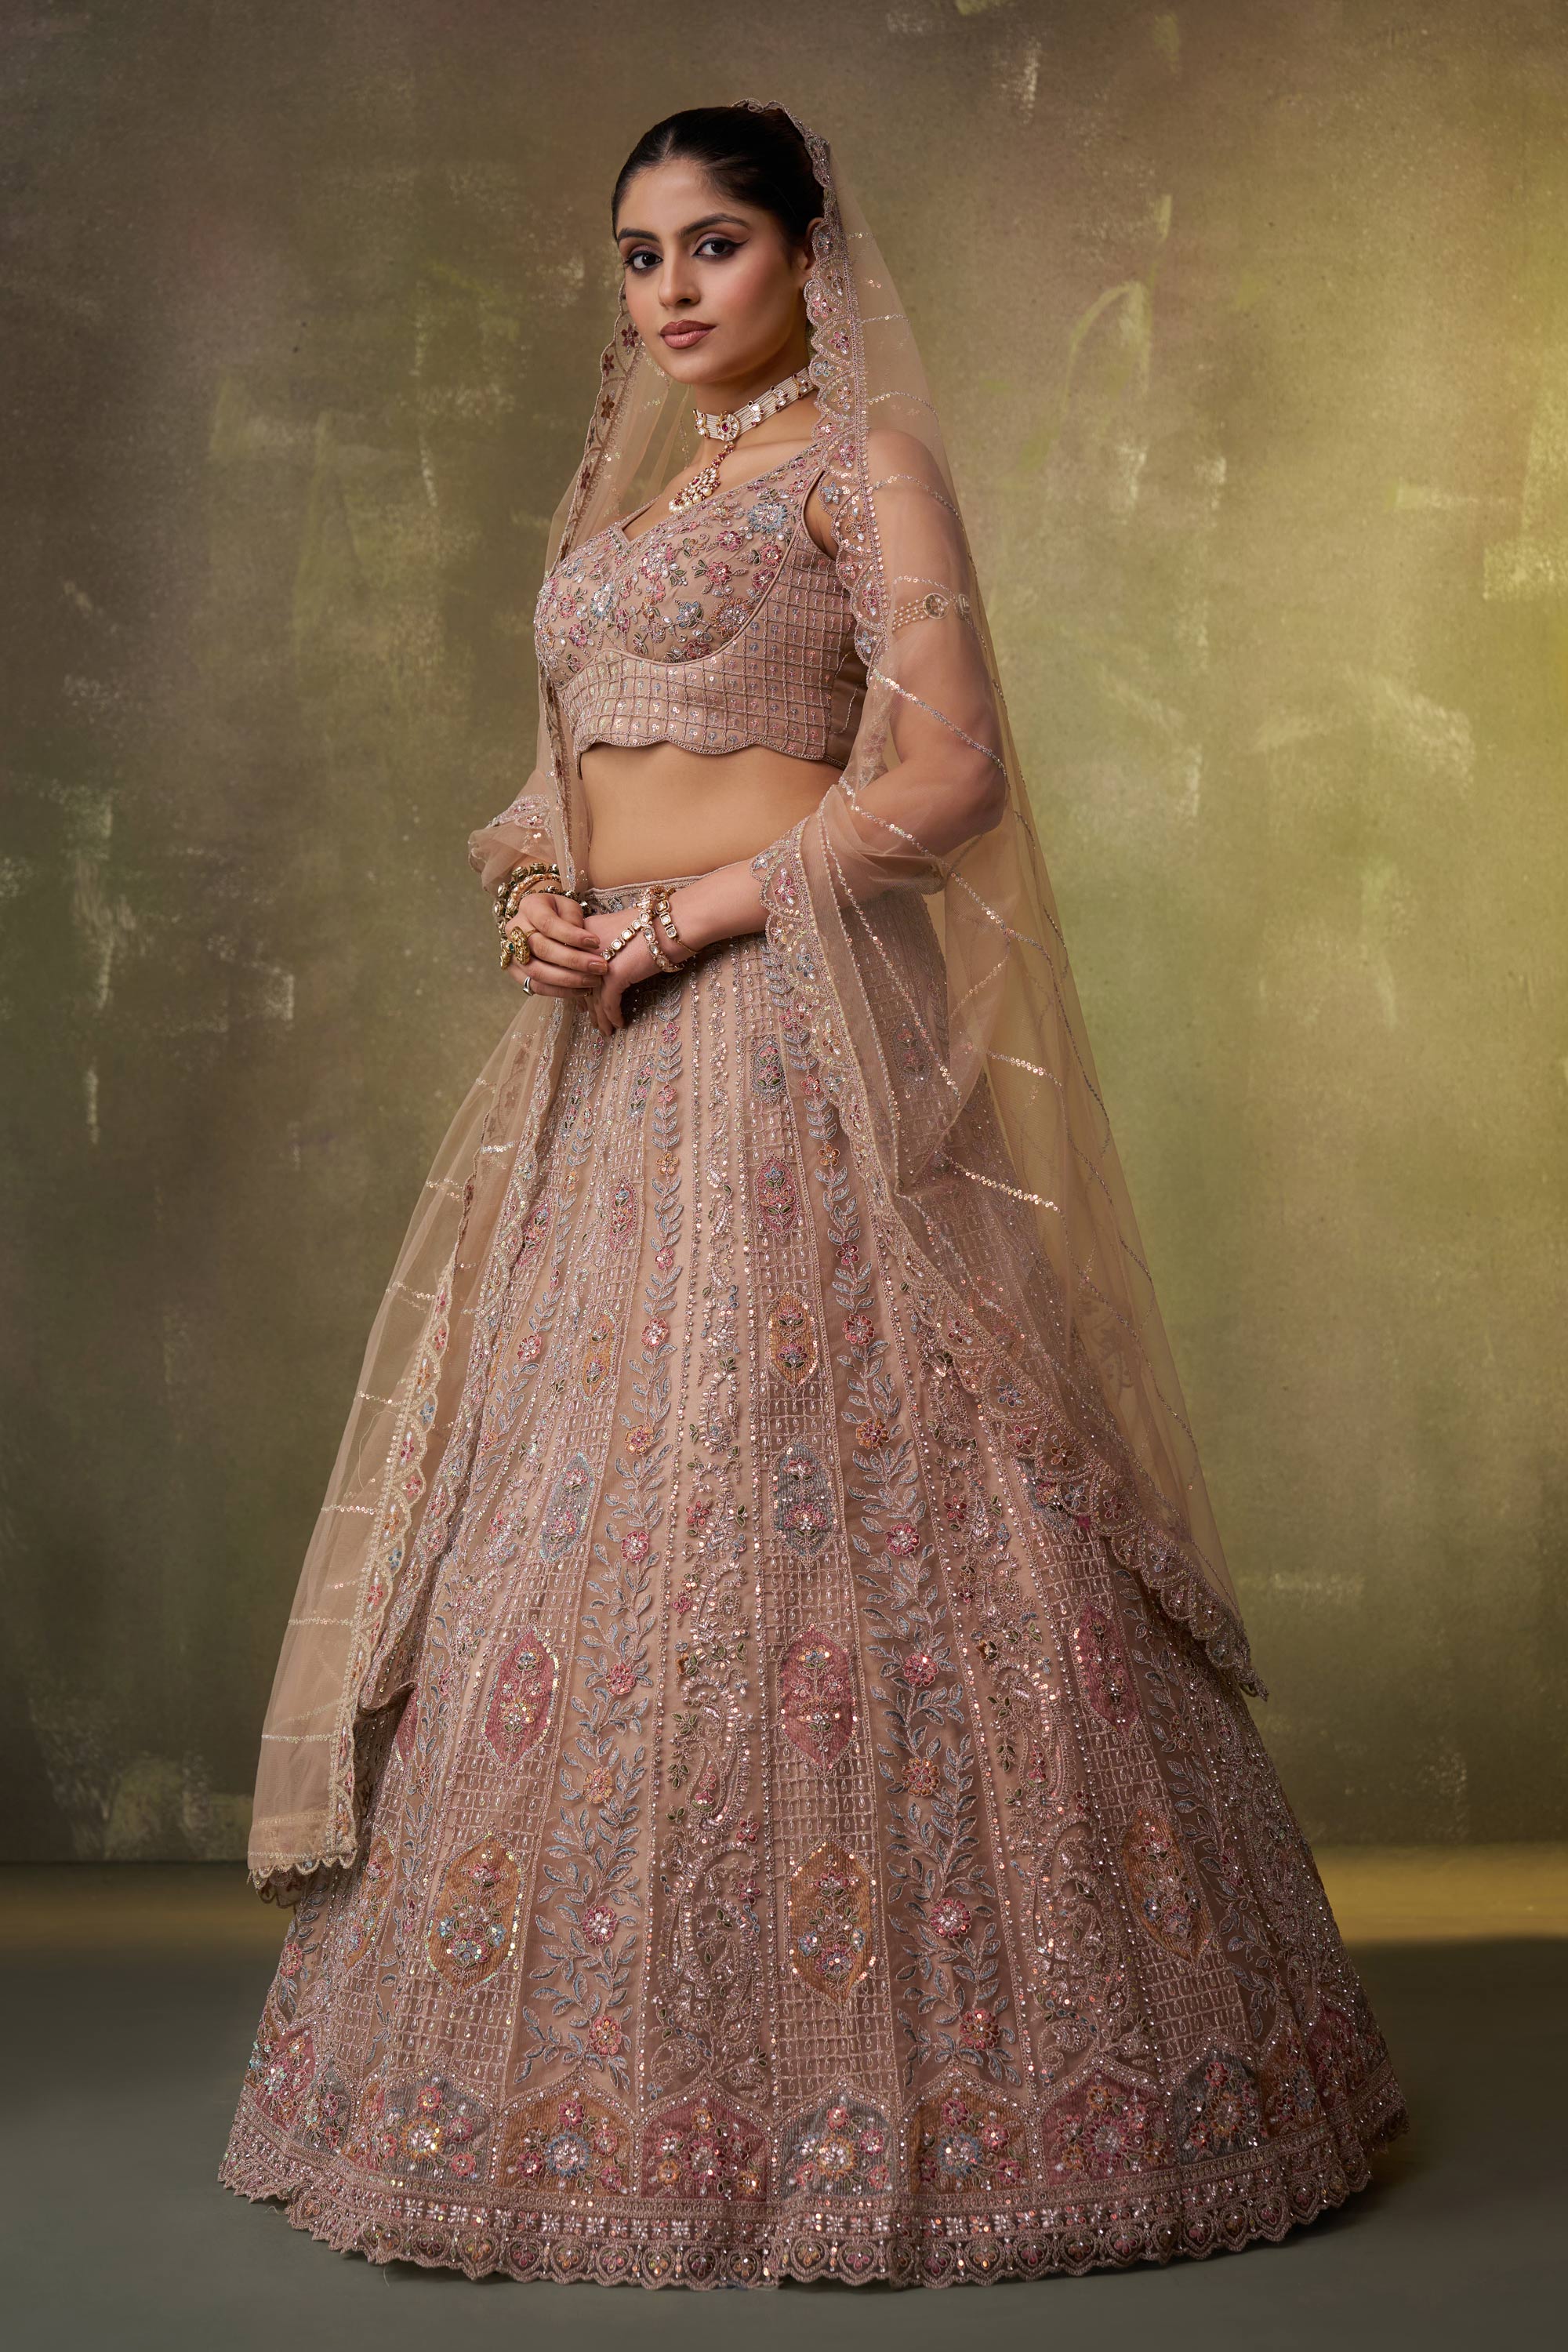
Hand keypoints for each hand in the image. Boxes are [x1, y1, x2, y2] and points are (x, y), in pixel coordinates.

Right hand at [502, 892, 608, 1001]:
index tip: (596, 942)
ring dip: (569, 980)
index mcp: (529, 907)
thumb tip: (581, 941)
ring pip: (538, 972)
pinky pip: (536, 986)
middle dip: (575, 960)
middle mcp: (515, 930)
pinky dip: (560, 991)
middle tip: (600, 966)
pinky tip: (582, 990)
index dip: (572, 935)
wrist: (539, 922)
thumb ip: (573, 919)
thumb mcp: (568, 907)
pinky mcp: (515, 972)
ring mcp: (512, 953)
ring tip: (593, 980)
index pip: (548, 924)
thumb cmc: (559, 913)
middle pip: (543, 949)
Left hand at [582, 904, 695, 1035]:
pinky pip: (609, 1003)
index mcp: (586, 932)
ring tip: (605, 1031)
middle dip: (588, 1005)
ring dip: (600, 1017)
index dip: (579, 986)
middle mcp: (586, 947)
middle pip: (582, 982)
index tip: (583, 1001)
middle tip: (592, 1019)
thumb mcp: (622, 929)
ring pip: (594, 996)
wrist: (673, 923)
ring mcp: (598, 961)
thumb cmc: (655, 924)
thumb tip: (607, 965)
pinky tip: (619, 1024)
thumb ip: (609, 943)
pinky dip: (614, 1017)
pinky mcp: (614, 975)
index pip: (576, 965)